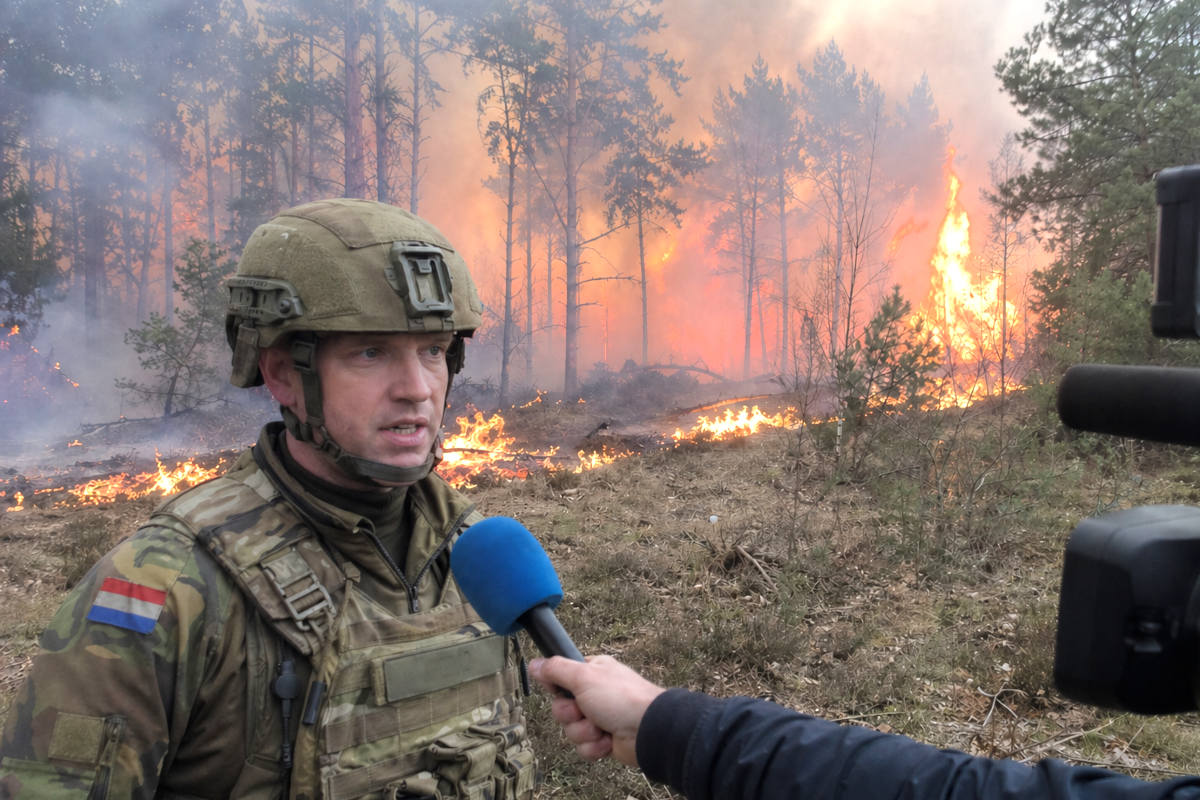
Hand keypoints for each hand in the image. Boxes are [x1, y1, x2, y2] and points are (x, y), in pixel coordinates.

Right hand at [528, 654, 664, 766]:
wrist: (648, 730)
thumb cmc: (620, 697)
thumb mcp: (583, 676)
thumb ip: (556, 669)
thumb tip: (534, 663)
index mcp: (592, 673)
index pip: (560, 679)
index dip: (557, 688)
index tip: (561, 690)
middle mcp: (595, 693)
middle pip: (561, 708)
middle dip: (570, 715)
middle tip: (583, 710)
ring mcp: (600, 717)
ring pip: (571, 730)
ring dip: (583, 732)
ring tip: (601, 727)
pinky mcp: (604, 740)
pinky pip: (584, 747)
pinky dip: (594, 747)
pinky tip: (607, 741)